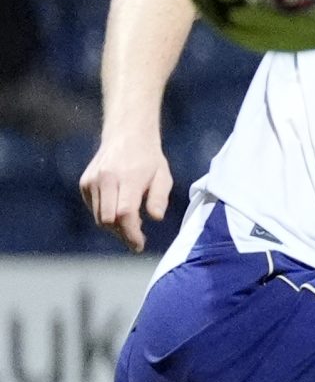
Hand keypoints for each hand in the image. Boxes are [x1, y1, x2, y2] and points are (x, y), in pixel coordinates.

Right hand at [79, 129, 171, 252]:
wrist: (126, 136)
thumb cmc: (149, 159)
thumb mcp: (163, 176)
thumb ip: (160, 198)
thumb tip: (156, 218)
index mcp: (127, 178)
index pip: (124, 213)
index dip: (131, 233)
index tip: (138, 245)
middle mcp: (105, 180)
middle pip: (108, 219)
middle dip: (122, 233)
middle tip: (137, 237)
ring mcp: (91, 181)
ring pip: (99, 217)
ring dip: (114, 226)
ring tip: (132, 222)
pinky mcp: (84, 183)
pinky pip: (93, 208)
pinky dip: (105, 215)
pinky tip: (119, 210)